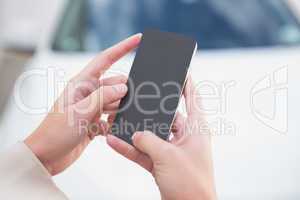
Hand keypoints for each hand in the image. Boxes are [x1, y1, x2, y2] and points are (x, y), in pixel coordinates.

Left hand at [25, 34, 141, 175]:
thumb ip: (103, 97)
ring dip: (119, 110)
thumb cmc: (56, 132)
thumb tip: (124, 87)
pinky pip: (112, 118)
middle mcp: (88, 93)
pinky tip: (110, 130)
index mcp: (81, 84)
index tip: (138, 39)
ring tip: (114, 120)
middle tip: (131, 101)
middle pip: (115, 84)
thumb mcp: (81, 112)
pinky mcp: (95, 122)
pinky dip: (114, 123)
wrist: (46, 157)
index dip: (122, 47)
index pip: (105, 60)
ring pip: (115, 102)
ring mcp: (92, 108)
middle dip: (125, 91)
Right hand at [107, 78, 216, 199]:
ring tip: (120, 121)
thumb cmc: (191, 184)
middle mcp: (185, 137)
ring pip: (152, 136)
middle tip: (138, 97)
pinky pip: (144, 153)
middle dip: (151, 110)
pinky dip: (130, 149)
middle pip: (167, 117)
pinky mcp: (162, 165)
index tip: (182, 72)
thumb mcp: (167, 156)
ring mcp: (172, 151)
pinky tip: (115, 142)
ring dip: (136, 132)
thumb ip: (148, 140)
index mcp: (196, 129)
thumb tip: (135, 134)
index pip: (193, 99)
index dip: (188, 84)